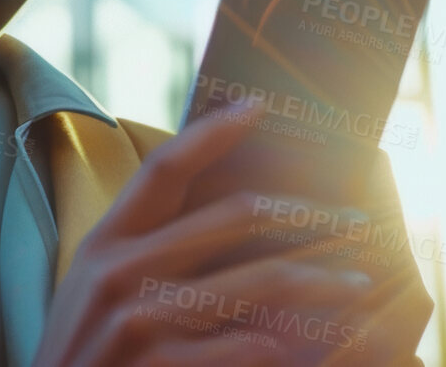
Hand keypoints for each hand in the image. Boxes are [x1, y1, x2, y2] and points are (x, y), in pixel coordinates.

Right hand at [29, 98, 433, 365]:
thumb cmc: (86, 352)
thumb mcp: (98, 288)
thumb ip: (148, 250)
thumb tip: (229, 211)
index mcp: (105, 242)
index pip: (162, 169)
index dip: (209, 133)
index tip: (258, 105)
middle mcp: (118, 272)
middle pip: (231, 217)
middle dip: (306, 213)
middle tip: (357, 219)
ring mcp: (135, 322)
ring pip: (255, 282)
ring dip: (319, 280)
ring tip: (359, 282)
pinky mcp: (153, 366)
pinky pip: (242, 347)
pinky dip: (282, 343)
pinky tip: (310, 342)